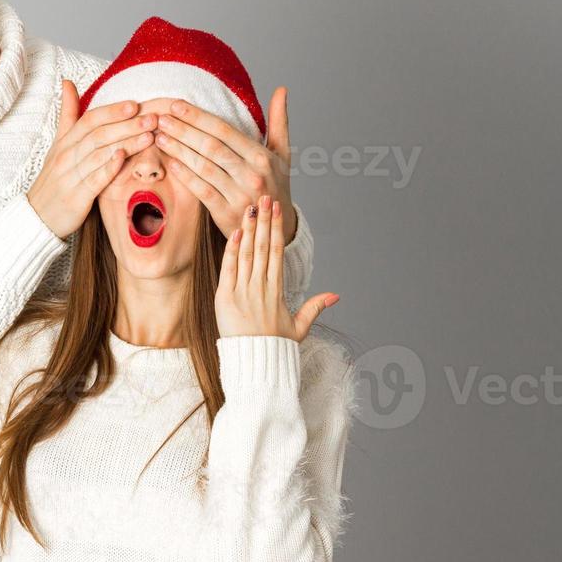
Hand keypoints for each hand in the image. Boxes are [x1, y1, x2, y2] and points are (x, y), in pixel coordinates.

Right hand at [27, 79, 158, 238]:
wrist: (37, 215)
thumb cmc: (54, 177)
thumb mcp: (58, 143)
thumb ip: (68, 114)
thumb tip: (68, 82)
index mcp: (65, 141)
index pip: (89, 120)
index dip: (112, 111)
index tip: (135, 104)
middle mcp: (67, 156)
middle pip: (98, 135)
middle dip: (127, 125)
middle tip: (151, 118)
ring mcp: (71, 176)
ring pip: (100, 155)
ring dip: (126, 143)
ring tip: (149, 136)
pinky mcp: (76, 197)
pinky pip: (94, 180)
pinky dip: (108, 169)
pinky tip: (124, 159)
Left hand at [146, 86, 297, 241]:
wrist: (275, 227)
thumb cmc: (275, 184)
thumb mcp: (283, 154)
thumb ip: (279, 121)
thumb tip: (281, 89)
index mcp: (262, 156)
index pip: (224, 130)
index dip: (198, 117)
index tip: (176, 105)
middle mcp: (252, 174)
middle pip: (211, 146)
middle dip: (183, 130)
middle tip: (160, 118)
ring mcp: (239, 195)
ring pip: (203, 167)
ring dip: (179, 150)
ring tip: (159, 137)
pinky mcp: (226, 214)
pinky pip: (201, 191)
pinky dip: (185, 176)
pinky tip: (170, 163)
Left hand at [215, 195, 338, 341]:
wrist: (255, 363)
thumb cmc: (275, 347)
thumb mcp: (299, 327)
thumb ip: (315, 308)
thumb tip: (336, 295)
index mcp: (277, 291)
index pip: (277, 253)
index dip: (276, 229)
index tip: (277, 210)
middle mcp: (261, 287)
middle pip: (263, 247)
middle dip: (264, 220)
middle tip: (264, 197)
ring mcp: (243, 291)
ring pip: (246, 254)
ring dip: (248, 229)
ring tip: (250, 207)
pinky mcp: (226, 298)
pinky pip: (229, 269)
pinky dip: (232, 250)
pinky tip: (236, 232)